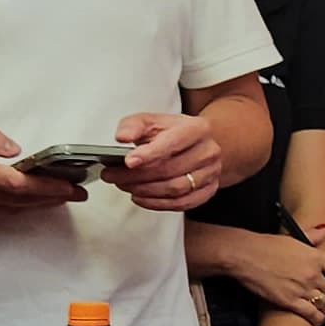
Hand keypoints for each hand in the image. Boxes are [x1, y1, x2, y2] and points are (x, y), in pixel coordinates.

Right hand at [0, 122, 80, 228]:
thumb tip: (16, 149)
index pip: (19, 184)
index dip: (46, 186)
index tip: (69, 186)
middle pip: (22, 200)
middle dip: (53, 197)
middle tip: (79, 193)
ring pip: (15, 209)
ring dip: (41, 204)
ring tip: (65, 196)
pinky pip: (3, 213)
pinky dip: (23, 207)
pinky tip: (38, 201)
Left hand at [105, 108, 221, 211]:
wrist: (199, 144)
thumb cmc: (173, 132)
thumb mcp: (152, 121)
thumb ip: (134, 125)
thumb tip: (122, 136)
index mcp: (197, 128)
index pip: (172, 143)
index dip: (149, 154)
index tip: (128, 162)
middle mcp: (208, 151)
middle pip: (170, 169)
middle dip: (137, 176)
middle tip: (113, 176)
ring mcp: (211, 173)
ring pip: (176, 189)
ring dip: (145, 191)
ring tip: (124, 185)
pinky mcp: (208, 190)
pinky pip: (181, 203)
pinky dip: (157, 203)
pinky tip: (140, 197)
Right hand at [207, 224, 324, 324]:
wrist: (246, 256)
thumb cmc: (265, 246)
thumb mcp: (292, 236)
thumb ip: (311, 236)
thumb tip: (323, 230)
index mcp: (314, 257)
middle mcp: (312, 274)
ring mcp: (302, 289)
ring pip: (324, 304)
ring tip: (324, 310)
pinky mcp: (290, 302)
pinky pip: (311, 314)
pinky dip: (317, 319)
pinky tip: (317, 319)